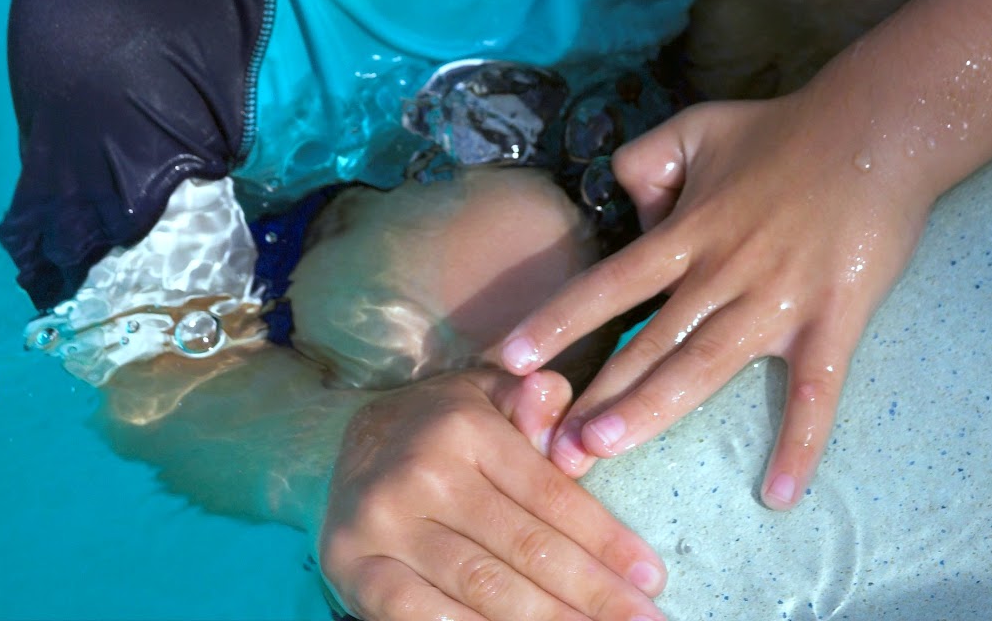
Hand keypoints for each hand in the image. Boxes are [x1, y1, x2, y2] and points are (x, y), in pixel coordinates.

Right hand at [318, 366, 667, 619]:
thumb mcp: (485, 394)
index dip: (606, 541)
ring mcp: (387, 524)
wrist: (338, 447)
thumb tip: (558, 401)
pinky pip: (425, 619)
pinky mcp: (356, 569)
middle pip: (526, 549)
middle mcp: (425, 471)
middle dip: (593, 594)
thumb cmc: (437, 427)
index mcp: (465, 426)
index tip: (652, 578)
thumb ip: (530, 400)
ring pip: (485, 590)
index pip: (550, 495)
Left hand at [498, 75, 934, 507]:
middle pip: (648, 341)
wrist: (874, 131)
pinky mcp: (831, 322)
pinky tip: (780, 494)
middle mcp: (721, 272)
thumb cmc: (780, 130)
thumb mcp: (693, 127)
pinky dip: (799, 443)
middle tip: (550, 446)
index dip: (558, 321)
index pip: (609, 283)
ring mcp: (776, 301)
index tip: (508, 359)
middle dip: (597, 393)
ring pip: (704, 366)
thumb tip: (631, 220)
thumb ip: (643, 164)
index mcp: (687, 231)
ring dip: (654, 410)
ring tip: (606, 449)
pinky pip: (814, 392)